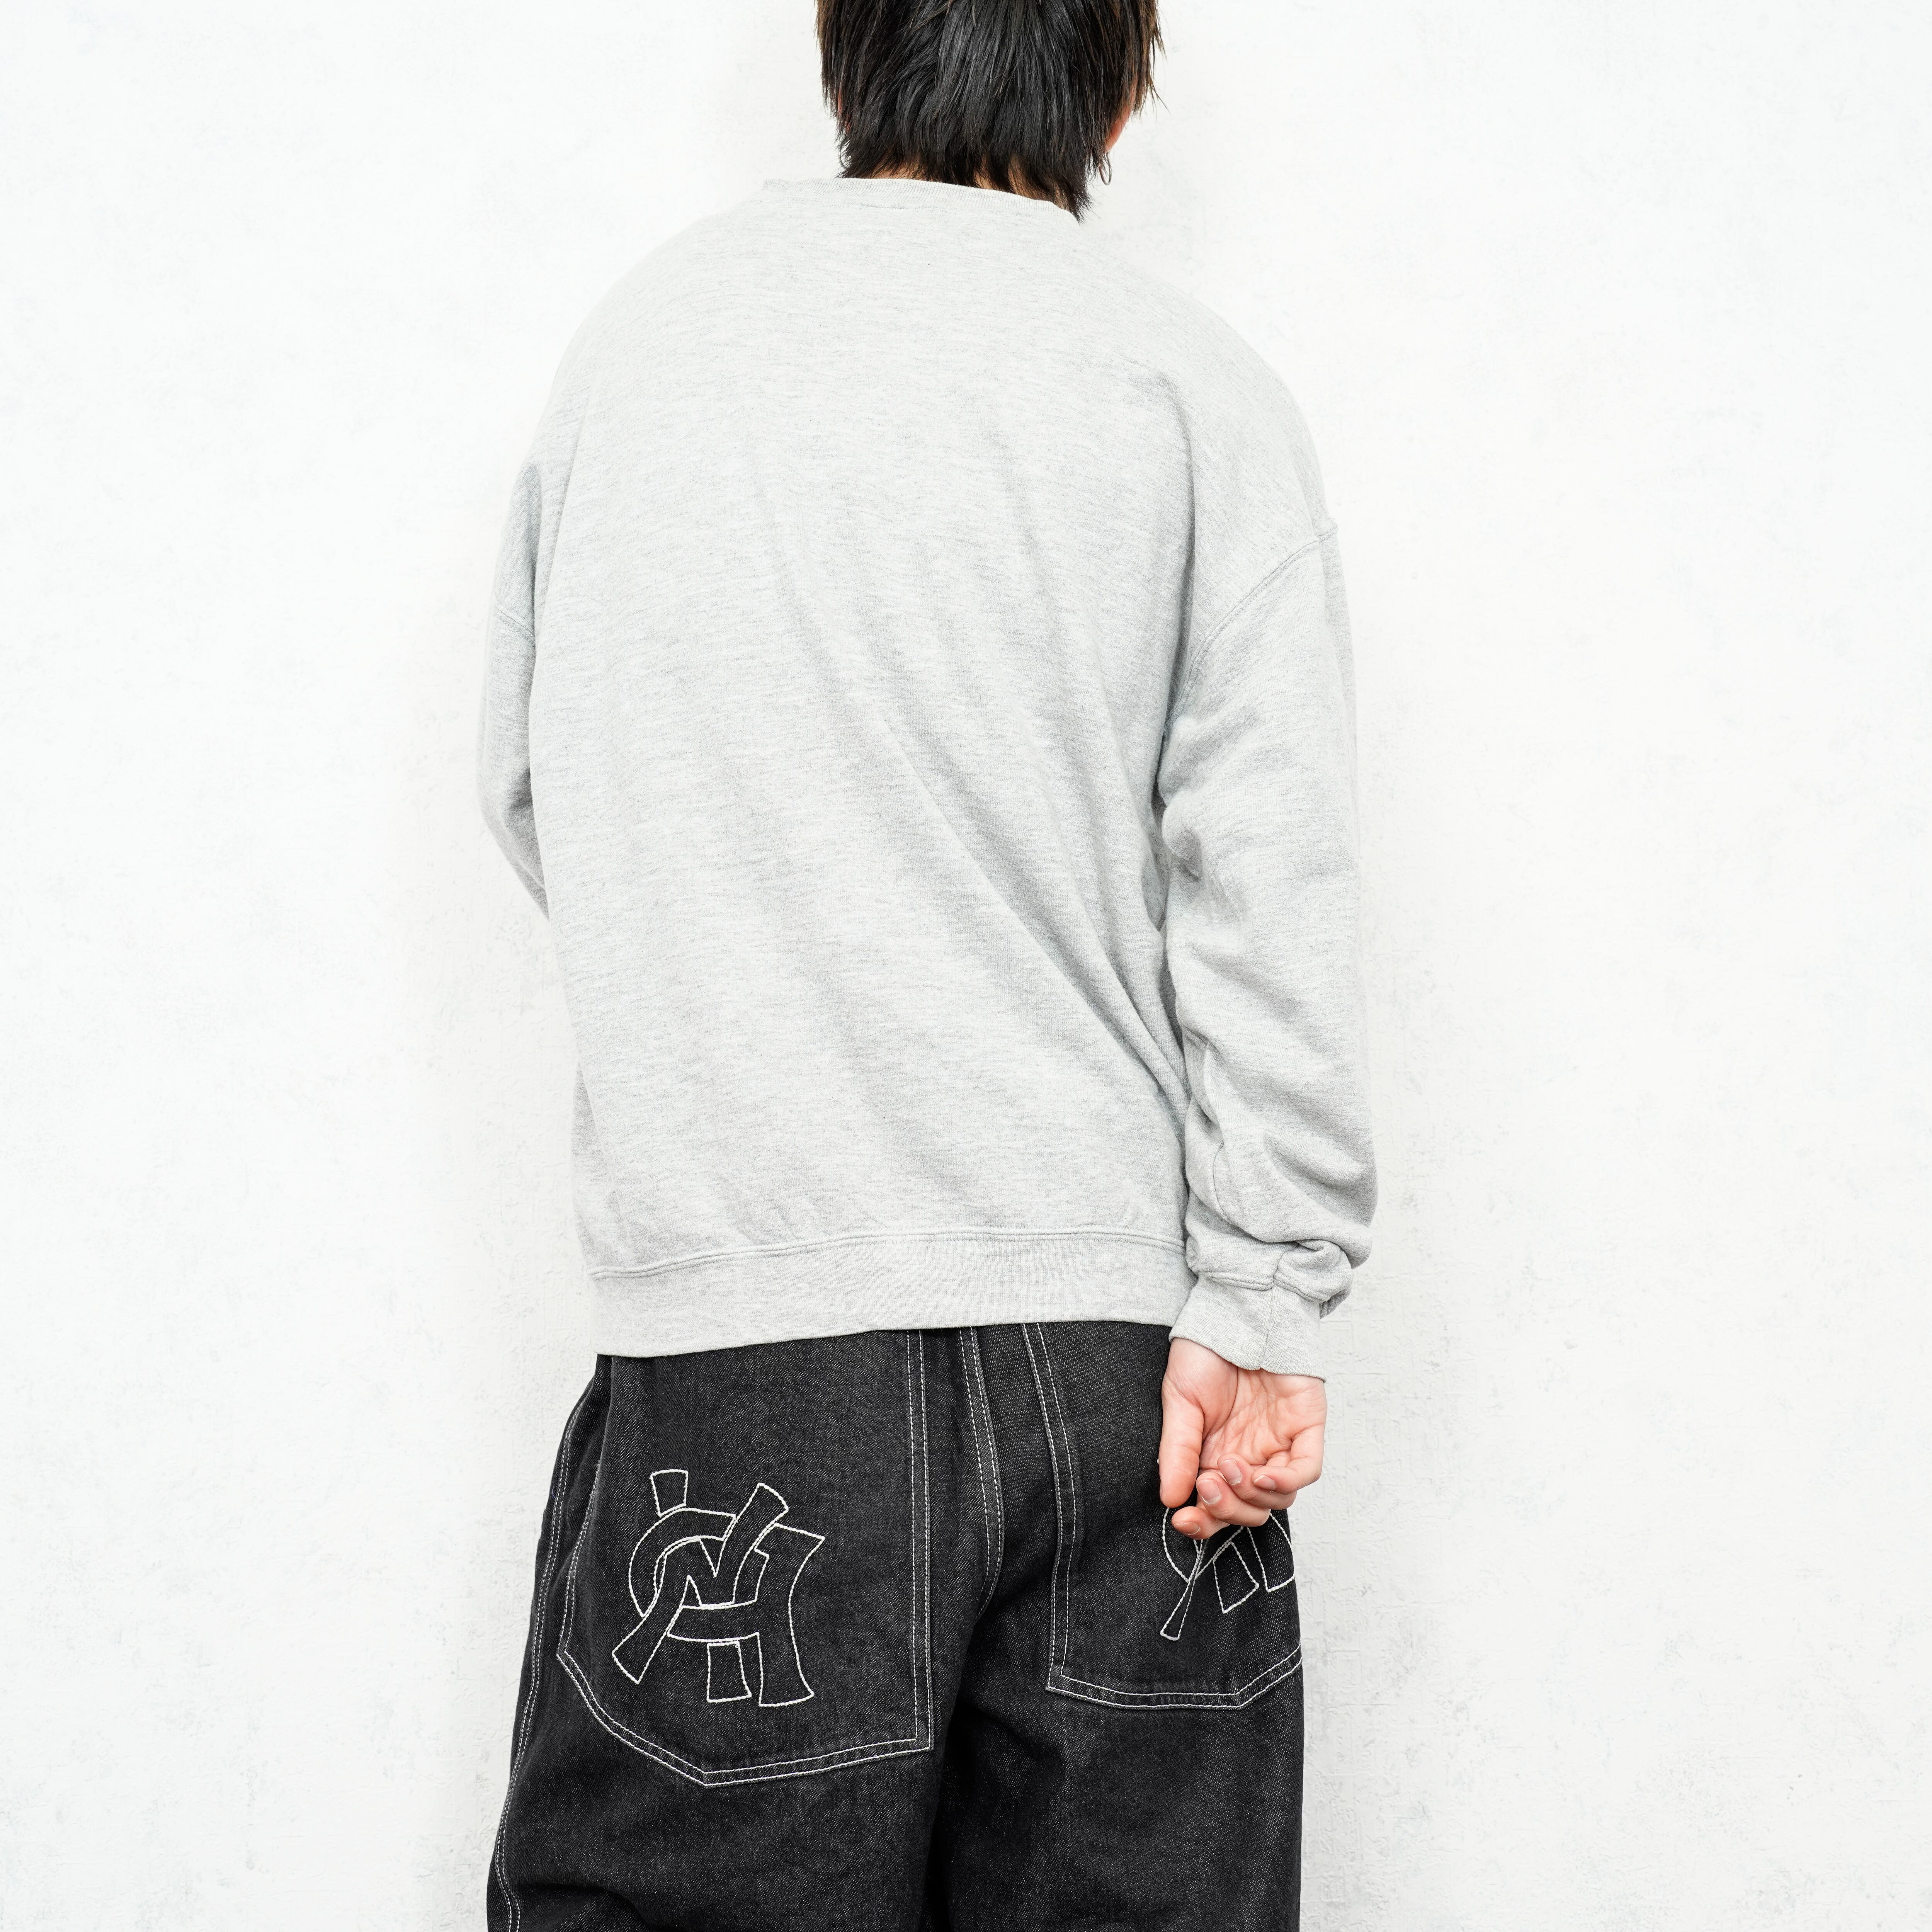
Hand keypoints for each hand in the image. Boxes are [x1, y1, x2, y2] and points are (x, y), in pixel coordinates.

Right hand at [1157, 1338, 1326, 1540]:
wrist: (1235, 1311)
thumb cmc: (1206, 1353)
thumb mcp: (1180, 1402)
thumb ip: (1179, 1451)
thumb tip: (1170, 1498)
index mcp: (1216, 1456)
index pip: (1216, 1506)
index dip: (1202, 1522)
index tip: (1183, 1520)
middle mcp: (1250, 1457)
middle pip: (1249, 1511)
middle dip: (1226, 1509)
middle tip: (1206, 1483)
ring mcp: (1280, 1444)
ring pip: (1277, 1499)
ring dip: (1250, 1495)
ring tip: (1227, 1466)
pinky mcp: (1305, 1428)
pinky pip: (1305, 1470)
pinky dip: (1285, 1482)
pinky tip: (1262, 1474)